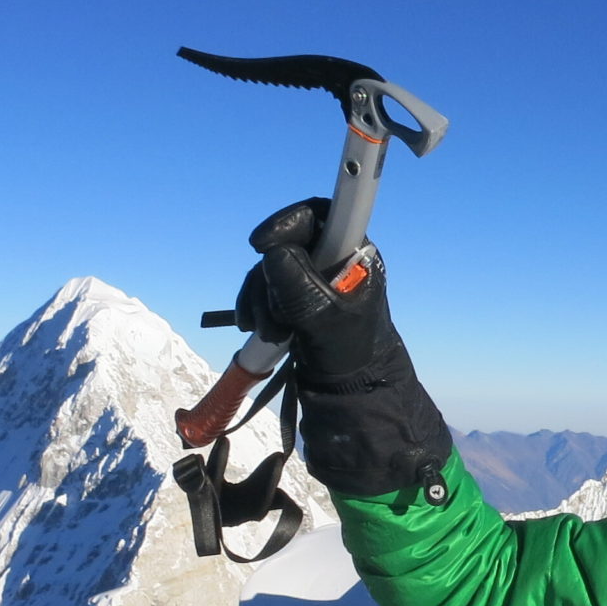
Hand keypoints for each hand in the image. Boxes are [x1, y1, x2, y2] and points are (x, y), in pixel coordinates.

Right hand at [233, 197, 398, 384]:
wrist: (348, 389)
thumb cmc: (347, 350)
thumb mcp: (321, 317)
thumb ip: (297, 283)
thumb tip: (272, 251)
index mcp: (351, 255)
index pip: (319, 216)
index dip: (288, 221)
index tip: (261, 244)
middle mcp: (331, 259)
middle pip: (285, 245)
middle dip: (269, 279)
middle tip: (271, 313)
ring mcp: (311, 278)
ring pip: (270, 269)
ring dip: (261, 301)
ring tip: (272, 333)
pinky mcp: (294, 297)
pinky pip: (263, 289)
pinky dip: (255, 307)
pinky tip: (256, 329)